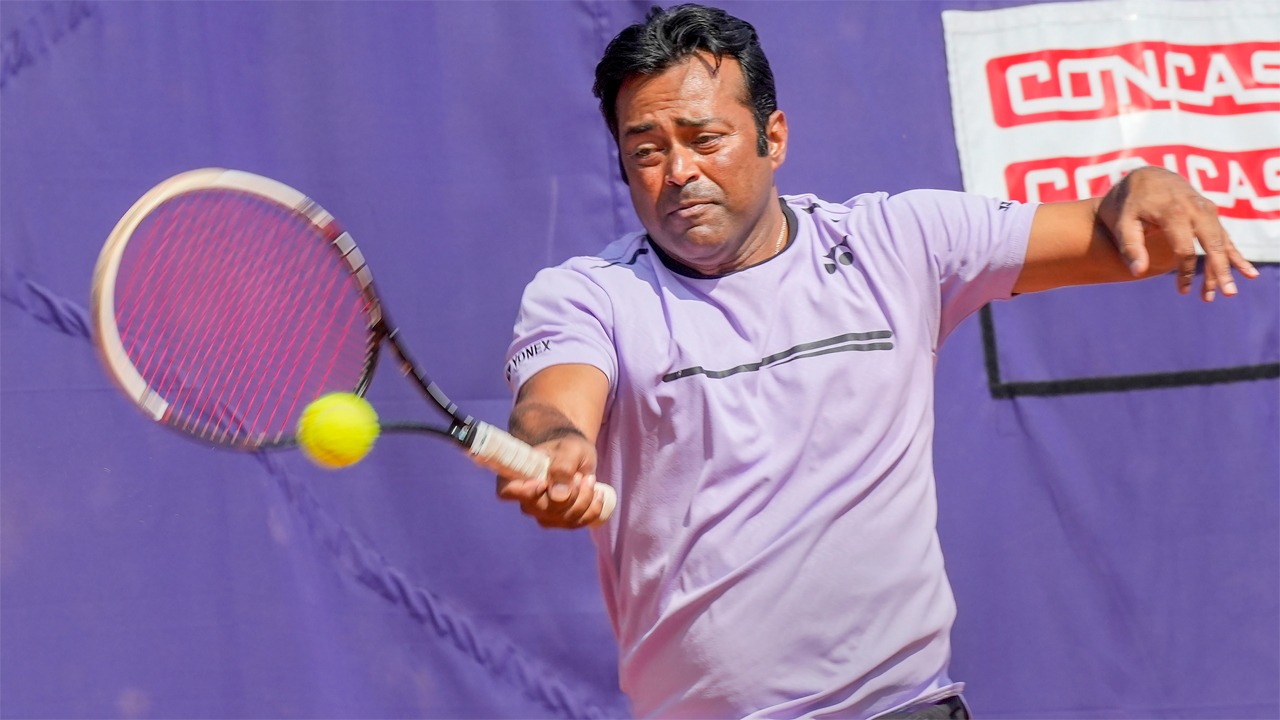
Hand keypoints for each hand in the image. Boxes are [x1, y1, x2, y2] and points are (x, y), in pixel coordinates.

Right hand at [495, 432, 607, 528]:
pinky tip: (598, 494)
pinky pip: (576, 523)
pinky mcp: (559, 521)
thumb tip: (558, 496)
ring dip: (584, 500)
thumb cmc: (567, 447)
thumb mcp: (569, 450)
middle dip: (571, 494)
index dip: (523, 492)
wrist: (575, 455)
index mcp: (517, 476)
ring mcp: (542, 513)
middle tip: (581, 475)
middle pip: (544, 509)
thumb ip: (562, 467)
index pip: (507, 492)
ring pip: (563, 518)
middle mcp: (526, 499)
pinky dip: (592, 510)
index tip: (544, 484)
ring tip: (589, 479)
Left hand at [1097, 166, 1257, 300]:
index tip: (1182, 291)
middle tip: (1226, 294)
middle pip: (1212, 243)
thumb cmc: (1130, 203)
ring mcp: (1206, 209)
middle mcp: (1196, 208)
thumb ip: (1130, 246)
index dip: (1185, 271)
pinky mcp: (1210, 212)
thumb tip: (1137, 273)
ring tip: (1229, 293)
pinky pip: (1225, 235)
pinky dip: (1235, 254)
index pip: (1185, 248)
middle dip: (1220, 270)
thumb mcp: (1122, 222)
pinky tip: (1248, 273)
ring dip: (1225, 267)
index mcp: (1173, 211)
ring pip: (1221, 242)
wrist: (1146, 176)